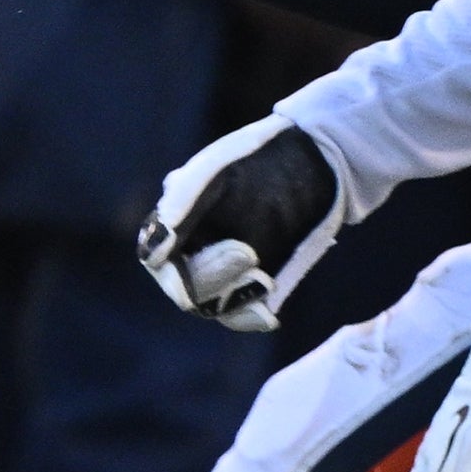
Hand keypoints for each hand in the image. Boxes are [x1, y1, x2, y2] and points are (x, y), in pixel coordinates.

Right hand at [135, 116, 350, 333]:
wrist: (314, 160)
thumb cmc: (260, 155)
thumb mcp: (218, 168)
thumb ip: (182, 199)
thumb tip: (156, 247)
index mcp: (174, 222)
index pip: (157, 259)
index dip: (172, 269)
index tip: (205, 256)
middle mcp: (193, 249)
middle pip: (184, 287)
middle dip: (210, 276)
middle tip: (249, 254)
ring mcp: (225, 270)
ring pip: (211, 304)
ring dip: (234, 295)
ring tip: (264, 278)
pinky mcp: (257, 285)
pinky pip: (242, 313)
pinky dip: (251, 316)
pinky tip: (269, 315)